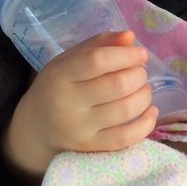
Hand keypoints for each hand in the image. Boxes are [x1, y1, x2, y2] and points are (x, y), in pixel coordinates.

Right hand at [2, 30, 158, 184]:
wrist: (35, 129)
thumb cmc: (57, 87)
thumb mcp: (69, 60)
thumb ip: (100, 44)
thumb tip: (130, 37)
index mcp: (60, 75)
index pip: (97, 61)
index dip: (125, 55)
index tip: (140, 54)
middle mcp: (68, 103)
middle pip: (116, 85)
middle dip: (138, 75)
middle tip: (140, 72)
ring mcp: (80, 129)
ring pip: (126, 110)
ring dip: (144, 95)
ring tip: (143, 89)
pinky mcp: (91, 148)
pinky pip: (126, 138)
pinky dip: (146, 124)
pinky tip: (151, 111)